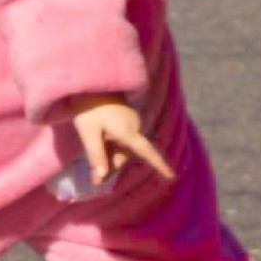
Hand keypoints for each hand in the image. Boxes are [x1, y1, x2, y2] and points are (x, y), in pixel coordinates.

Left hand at [57, 95, 174, 186]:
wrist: (90, 82)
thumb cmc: (88, 108)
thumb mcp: (88, 133)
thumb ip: (96, 156)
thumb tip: (102, 177)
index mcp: (129, 131)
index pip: (147, 152)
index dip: (160, 165)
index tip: (172, 176)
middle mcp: (135, 126)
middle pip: (127, 155)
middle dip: (112, 165)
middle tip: (94, 178)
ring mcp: (131, 121)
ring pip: (124, 148)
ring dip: (110, 155)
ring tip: (92, 155)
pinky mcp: (127, 117)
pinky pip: (122, 138)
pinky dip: (112, 145)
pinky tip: (98, 141)